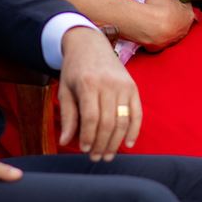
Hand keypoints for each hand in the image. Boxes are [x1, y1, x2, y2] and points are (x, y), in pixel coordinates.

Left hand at [56, 26, 141, 160]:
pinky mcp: (133, 87)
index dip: (87, 137)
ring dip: (116, 142)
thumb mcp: (64, 90)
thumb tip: (64, 141)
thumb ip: (67, 116)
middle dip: (101, 144)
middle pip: (108, 122)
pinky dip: (134, 130)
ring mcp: (123, 85)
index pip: (90, 118)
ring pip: (123, 121)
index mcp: (88, 83)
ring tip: (107, 155)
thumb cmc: (74, 69)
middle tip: (95, 157)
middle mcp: (108, 84)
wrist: (89, 44)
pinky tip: (127, 144)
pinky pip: (137, 113)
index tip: (83, 149)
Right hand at [130, 0, 194, 50]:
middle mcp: (183, 29)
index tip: (171, 1)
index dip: (178, 3)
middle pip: (180, 22)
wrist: (149, 27)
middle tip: (162, 12)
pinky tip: (149, 32)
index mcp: (187, 15)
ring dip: (165, 28)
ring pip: (171, 33)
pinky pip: (159, 40)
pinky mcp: (161, 47)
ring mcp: (173, 40)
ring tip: (154, 23)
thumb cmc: (158, 6)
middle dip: (173, 17)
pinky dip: (155, 37)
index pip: (186, 7)